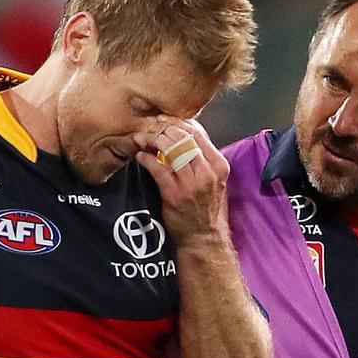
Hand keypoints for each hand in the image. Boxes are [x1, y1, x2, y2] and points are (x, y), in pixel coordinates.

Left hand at [134, 117, 229, 247]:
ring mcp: (191, 183)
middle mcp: (207, 171)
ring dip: (153, 140)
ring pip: (171, 149)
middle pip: (183, 137)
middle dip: (163, 128)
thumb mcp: (213, 178)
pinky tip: (140, 156)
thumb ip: (201, 157)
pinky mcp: (174, 194)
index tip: (163, 120)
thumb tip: (183, 133)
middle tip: (149, 128)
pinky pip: (158, 169)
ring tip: (142, 139)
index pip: (197, 133)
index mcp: (218, 164)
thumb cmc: (206, 206)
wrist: (203, 237)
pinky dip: (146, 159)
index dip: (177, 122)